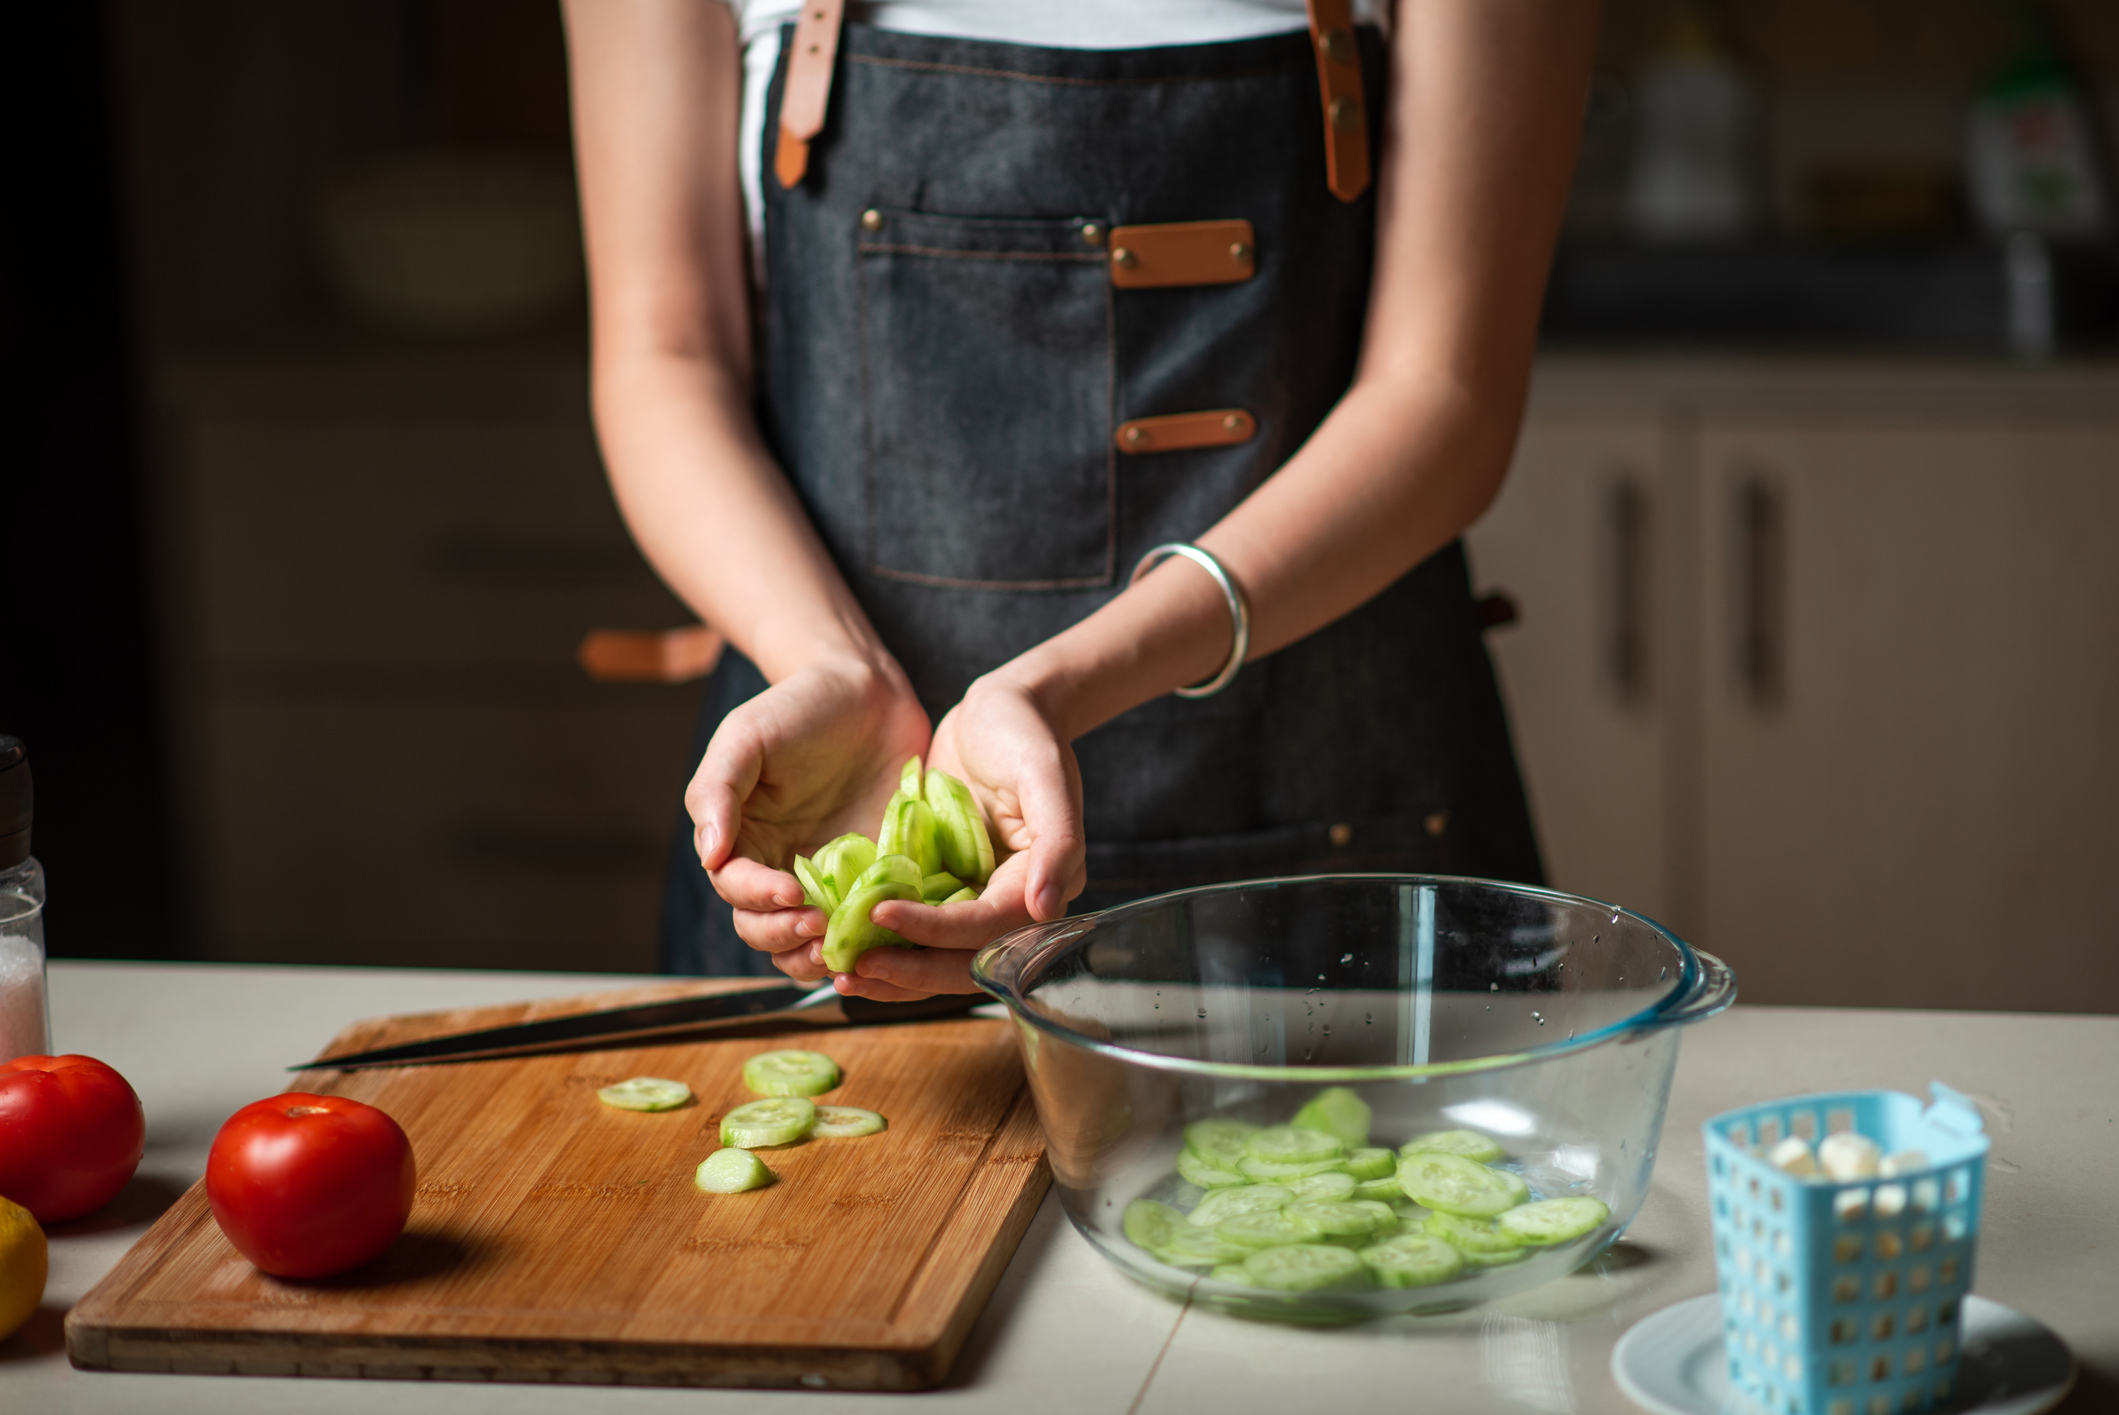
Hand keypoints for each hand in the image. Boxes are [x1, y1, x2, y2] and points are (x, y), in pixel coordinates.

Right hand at [691, 655, 930, 983]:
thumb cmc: (798, 706)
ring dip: (818, 954)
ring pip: (808, 941)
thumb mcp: (747, 736)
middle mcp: (780, 865)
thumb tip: (709, 856)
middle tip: (819, 925)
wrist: (867, 690)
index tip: (791, 893)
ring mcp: (830, 877)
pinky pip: (865, 922)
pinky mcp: (875, 876)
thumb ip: (718, 791)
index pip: (736, 888)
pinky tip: (885, 936)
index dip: (758, 899)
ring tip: (843, 947)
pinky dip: (868, 939)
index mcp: (742, 838)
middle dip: (785, 937)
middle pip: (765, 928)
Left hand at [835, 671, 1087, 1000]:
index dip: (935, 931)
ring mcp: (974, 897)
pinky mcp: (945, 886)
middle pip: (963, 962)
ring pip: (938, 958)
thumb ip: (1057, 841)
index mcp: (1040, 883)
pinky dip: (886, 944)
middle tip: (853, 970)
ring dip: (893, 974)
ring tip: (842, 975)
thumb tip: (1046, 907)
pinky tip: (845, 945)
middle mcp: (1010, 903)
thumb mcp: (1044, 775)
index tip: (881, 915)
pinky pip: (917, 930)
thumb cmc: (1026, 733)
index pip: (986, 928)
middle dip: (910, 972)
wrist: (1000, 710)